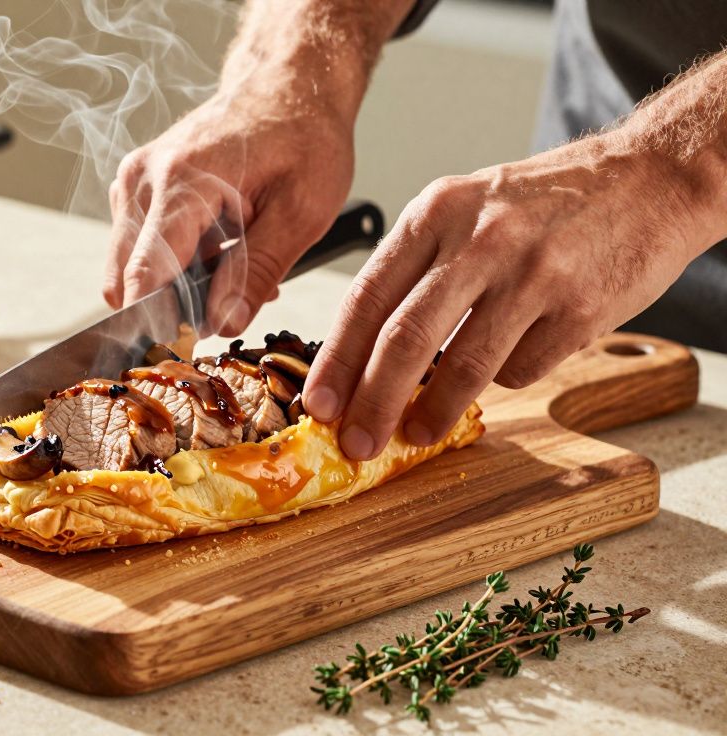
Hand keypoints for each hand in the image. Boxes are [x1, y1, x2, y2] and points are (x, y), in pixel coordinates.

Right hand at [104, 77, 355, 335]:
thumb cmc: (303, 138)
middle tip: (230, 306)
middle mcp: (143, 180)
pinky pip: (139, 247)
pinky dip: (174, 263)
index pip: (145, 275)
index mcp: (182, 184)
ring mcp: (134, 182)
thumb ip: (258, 271)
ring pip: (131, 268)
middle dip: (173, 307)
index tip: (189, 346)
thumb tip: (223, 325)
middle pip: (128, 279)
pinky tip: (219, 254)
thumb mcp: (302, 212)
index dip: (161, 322)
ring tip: (233, 270)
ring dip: (176, 285)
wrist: (289, 85)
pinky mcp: (136, 187)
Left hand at [304, 134, 718, 459]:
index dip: (337, 359)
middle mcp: (480, 240)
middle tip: (355, 441)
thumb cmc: (544, 204)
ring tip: (415, 434)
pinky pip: (522, 369)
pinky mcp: (580, 310)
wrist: (651, 179)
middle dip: (372, 401)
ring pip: (462, 365)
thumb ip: (416, 268)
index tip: (318, 403)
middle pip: (404, 338)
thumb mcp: (465, 209)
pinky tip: (509, 361)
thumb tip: (362, 353)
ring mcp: (533, 275)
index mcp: (436, 212)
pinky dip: (505, 380)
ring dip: (432, 412)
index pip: (367, 296)